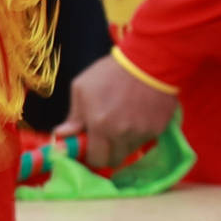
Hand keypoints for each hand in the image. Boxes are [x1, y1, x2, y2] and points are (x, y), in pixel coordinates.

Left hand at [54, 55, 178, 170]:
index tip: (90, 147)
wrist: (149, 60)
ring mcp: (142, 132)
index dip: (91, 156)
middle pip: (114, 160)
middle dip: (107, 153)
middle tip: (105, 138)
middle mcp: (122, 134)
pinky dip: (138, 134)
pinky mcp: (159, 128)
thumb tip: (62, 135)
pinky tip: (137, 116)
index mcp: (99, 125)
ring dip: (123, 143)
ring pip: (130, 150)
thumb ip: (73, 116)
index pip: (95, 159)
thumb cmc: (110, 72)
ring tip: (122, 122)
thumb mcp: (82, 88)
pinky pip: (145, 140)